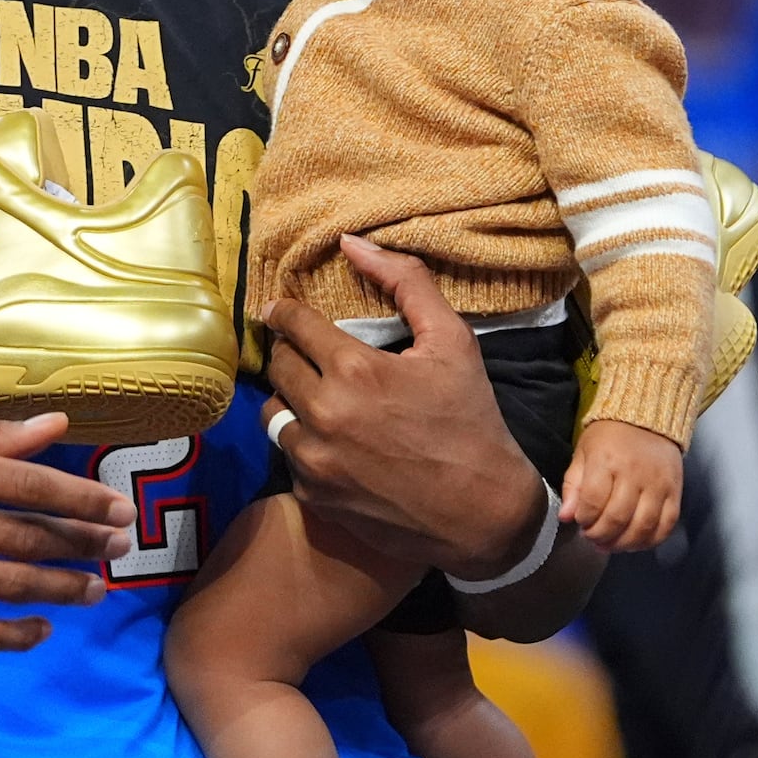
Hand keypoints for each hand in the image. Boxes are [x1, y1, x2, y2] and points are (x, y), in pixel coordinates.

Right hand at [0, 413, 136, 652]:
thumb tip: (54, 425)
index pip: (23, 481)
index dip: (79, 498)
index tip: (119, 507)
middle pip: (21, 537)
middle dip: (81, 544)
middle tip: (120, 547)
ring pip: (2, 586)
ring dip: (58, 590)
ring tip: (93, 589)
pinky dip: (10, 635)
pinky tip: (39, 630)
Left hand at [262, 235, 550, 579]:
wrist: (483, 514)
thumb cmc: (470, 421)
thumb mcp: (453, 342)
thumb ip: (407, 283)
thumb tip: (354, 243)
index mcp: (353, 370)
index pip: (292, 324)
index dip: (285, 312)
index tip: (281, 310)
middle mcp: (323, 414)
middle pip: (277, 366)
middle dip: (290, 353)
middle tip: (307, 353)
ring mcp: (314, 461)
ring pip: (273, 413)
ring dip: (290, 400)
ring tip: (318, 398)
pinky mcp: (314, 497)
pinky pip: (288, 457)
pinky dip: (304, 444)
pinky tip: (333, 442)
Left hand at [561, 418, 681, 550]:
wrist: (646, 418)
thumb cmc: (609, 437)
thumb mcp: (583, 453)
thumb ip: (573, 486)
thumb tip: (566, 517)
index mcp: (606, 460)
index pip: (593, 501)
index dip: (584, 520)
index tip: (580, 522)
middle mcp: (634, 473)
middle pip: (617, 518)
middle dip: (600, 535)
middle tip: (593, 538)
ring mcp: (658, 483)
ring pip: (643, 526)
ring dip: (624, 543)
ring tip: (611, 544)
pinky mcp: (675, 491)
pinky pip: (666, 525)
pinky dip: (651, 541)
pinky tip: (636, 542)